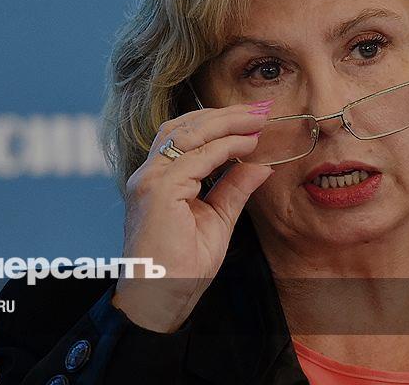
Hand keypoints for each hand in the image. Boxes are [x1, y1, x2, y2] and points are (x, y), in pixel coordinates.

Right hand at [110, 100, 274, 332]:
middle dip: (224, 114)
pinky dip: (223, 147)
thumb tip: (260, 165)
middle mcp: (148, 174)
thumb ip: (233, 189)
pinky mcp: (157, 190)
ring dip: (225, 122)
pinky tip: (246, 145)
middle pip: (184, 126)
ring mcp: (149, 180)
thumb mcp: (217, 220)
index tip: (254, 118)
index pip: (184, 135)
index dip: (219, 122)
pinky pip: (195, 158)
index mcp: (157, 178)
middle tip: (260, 110)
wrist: (161, 298)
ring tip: (257, 119)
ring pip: (187, 133)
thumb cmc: (182, 267)